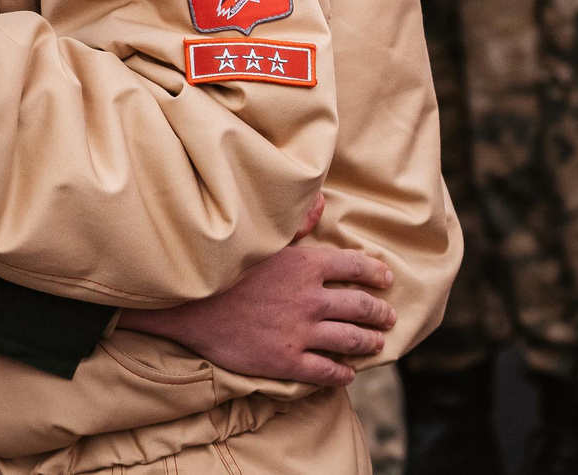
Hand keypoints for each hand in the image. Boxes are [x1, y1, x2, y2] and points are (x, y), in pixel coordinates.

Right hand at [116, 217, 395, 387]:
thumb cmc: (224, 265)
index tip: (386, 279)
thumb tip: (323, 204)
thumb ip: (297, 223)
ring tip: (376, 344)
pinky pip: (327, 372)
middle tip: (388, 317)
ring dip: (369, 342)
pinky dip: (343, 373)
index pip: (356, 266)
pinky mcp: (287, 361)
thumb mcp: (262, 236)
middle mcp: (312, 299)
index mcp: (308, 264)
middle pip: (361, 306)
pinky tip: (348, 373)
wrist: (189, 302)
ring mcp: (302, 332)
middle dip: (380, 312)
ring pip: (351, 340)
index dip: (376, 273)